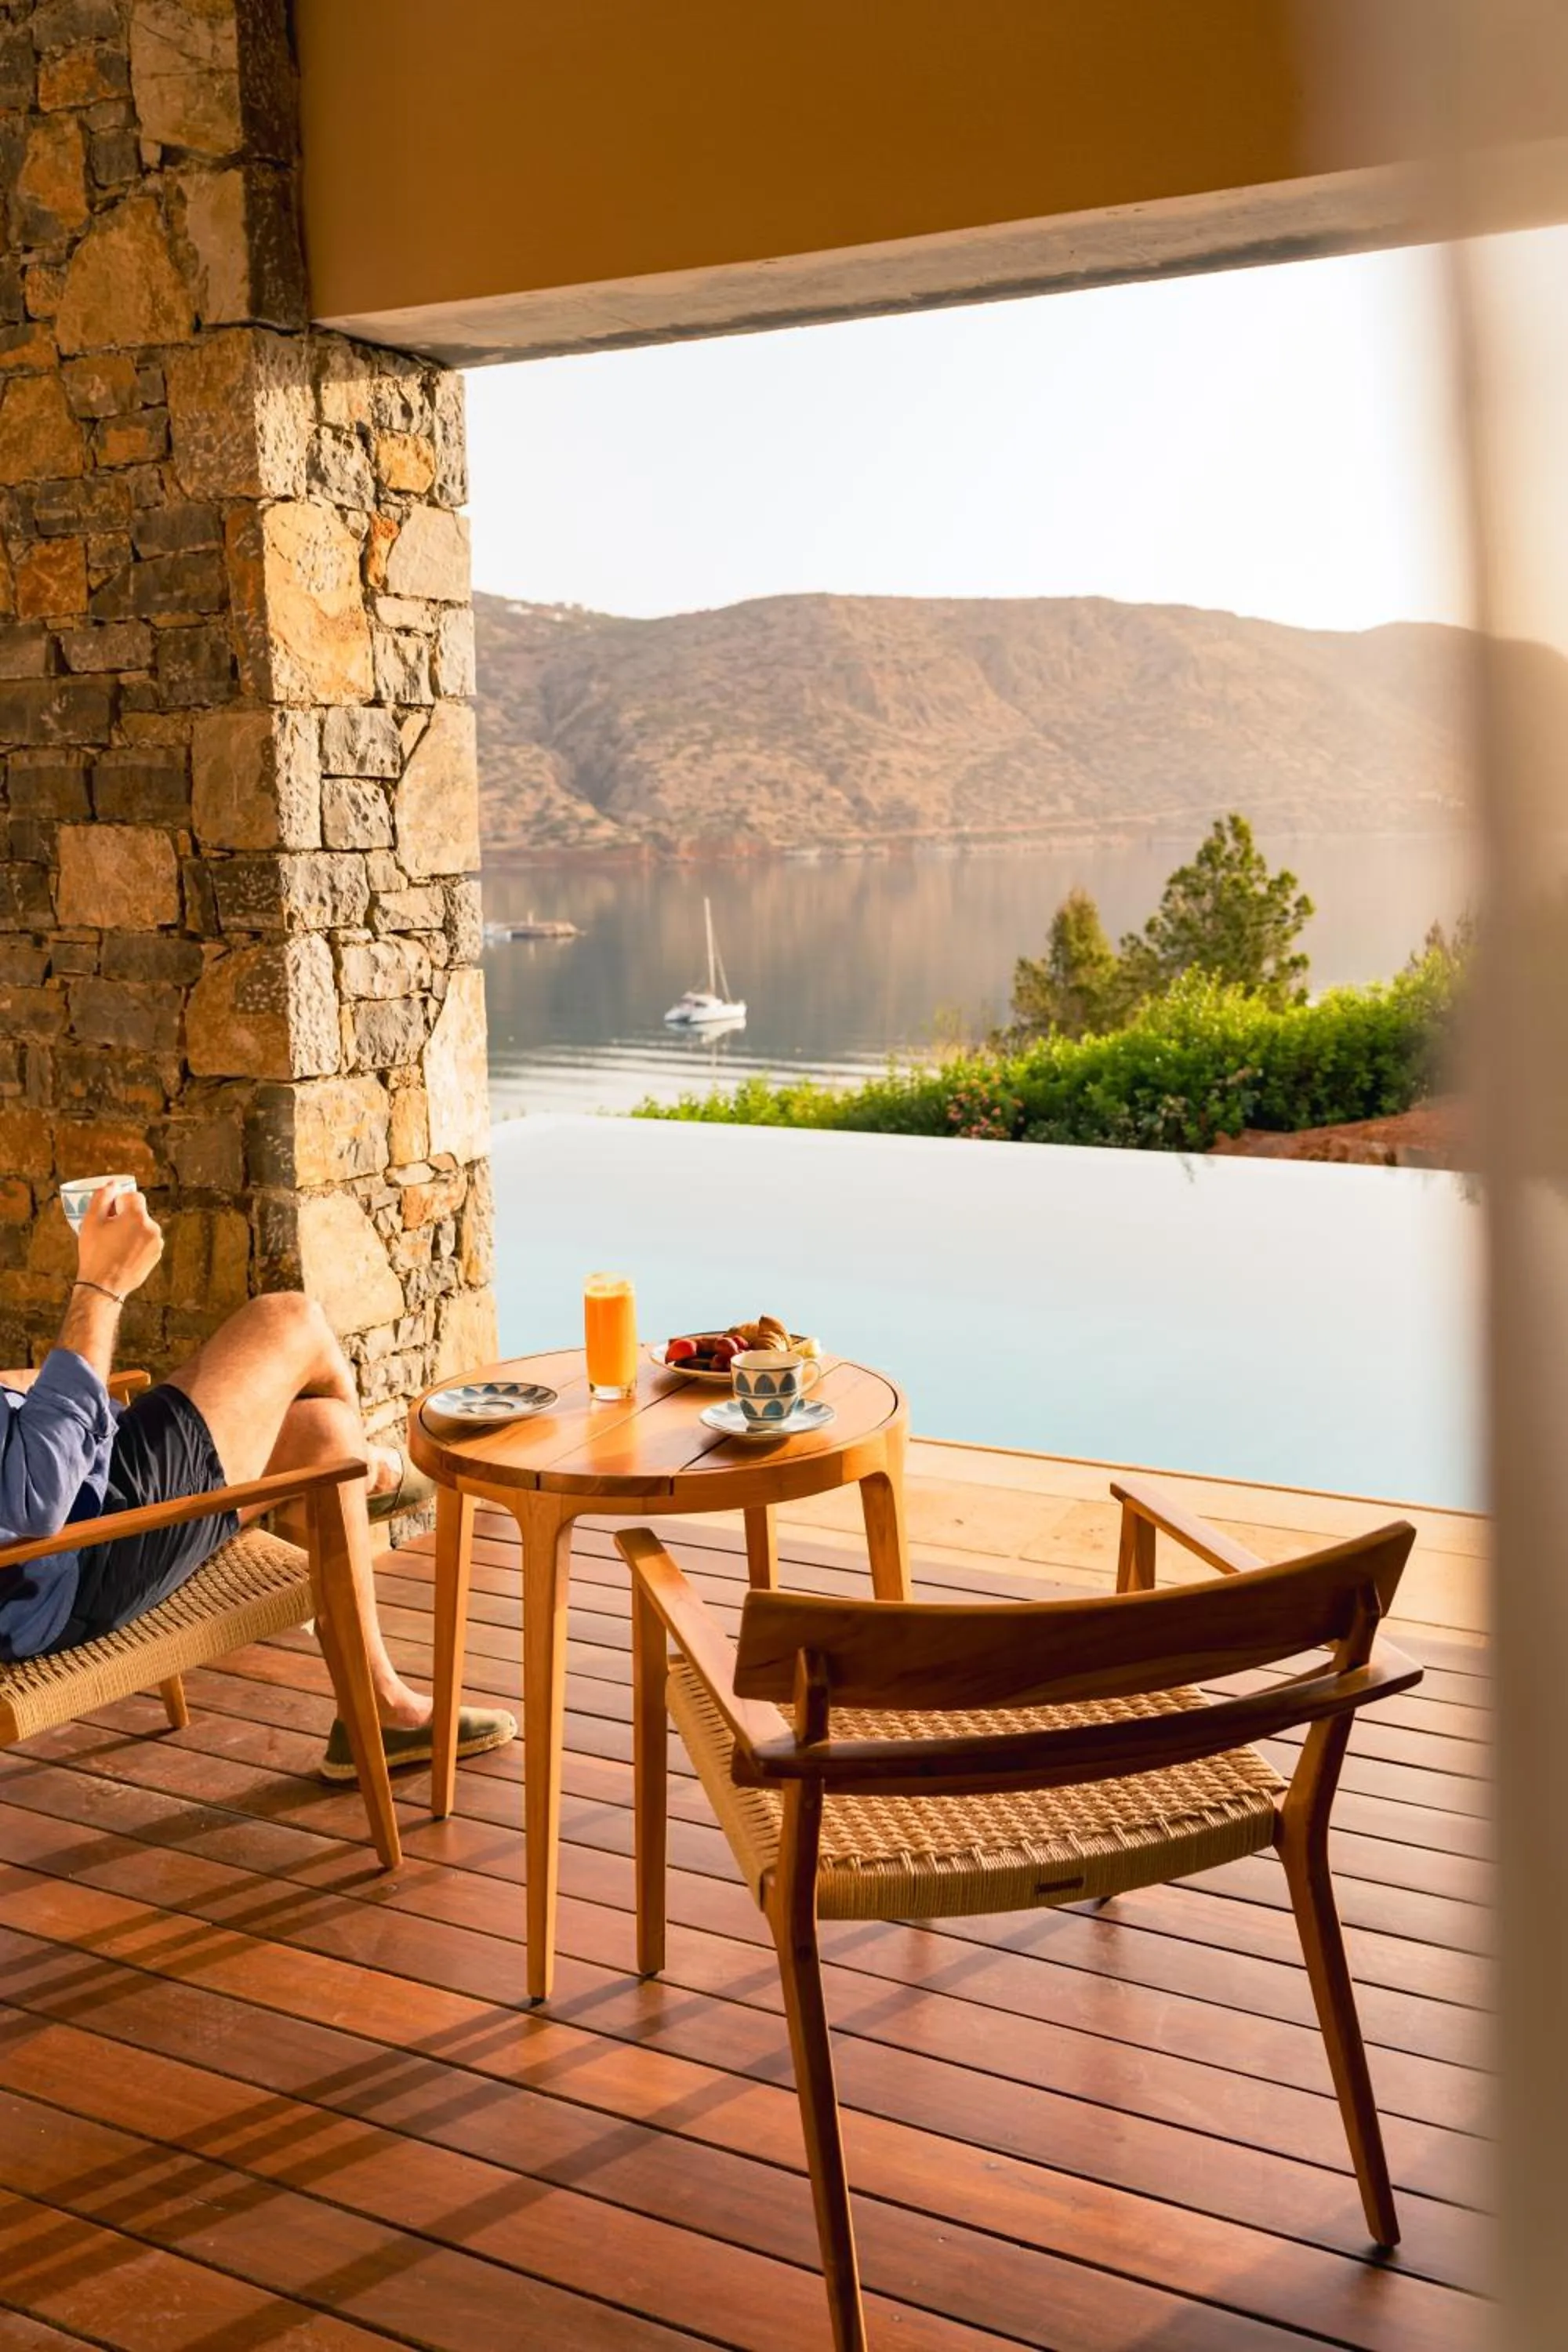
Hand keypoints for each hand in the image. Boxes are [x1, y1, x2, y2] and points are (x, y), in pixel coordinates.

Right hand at [75, 1182, 163, 1300]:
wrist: (103, 1286)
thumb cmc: (95, 1252)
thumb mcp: (91, 1221)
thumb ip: (101, 1197)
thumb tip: (113, 1184)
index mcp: (138, 1217)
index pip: (133, 1196)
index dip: (118, 1202)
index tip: (108, 1214)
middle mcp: (153, 1228)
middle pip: (138, 1212)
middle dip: (124, 1216)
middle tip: (108, 1230)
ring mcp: (157, 1243)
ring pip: (143, 1227)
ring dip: (131, 1229)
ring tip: (114, 1244)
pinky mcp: (156, 1255)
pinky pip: (146, 1241)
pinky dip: (136, 1242)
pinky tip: (122, 1253)